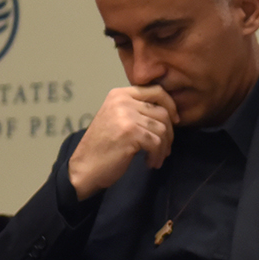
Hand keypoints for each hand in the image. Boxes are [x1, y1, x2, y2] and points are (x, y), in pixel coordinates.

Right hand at [67, 85, 178, 199]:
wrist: (84, 168)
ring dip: (163, 147)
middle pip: (163, 111)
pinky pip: (157, 143)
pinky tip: (149, 163)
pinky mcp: (131, 133)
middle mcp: (122, 101)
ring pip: (162, 128)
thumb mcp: (117, 118)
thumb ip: (137, 110)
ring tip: (155, 158)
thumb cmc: (102, 147)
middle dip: (169, 133)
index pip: (157, 91)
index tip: (174, 121)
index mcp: (120, 94)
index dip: (171, 105)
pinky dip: (157, 156)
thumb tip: (170, 112)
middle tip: (164, 149)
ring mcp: (126, 116)